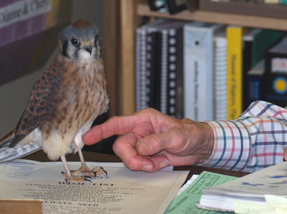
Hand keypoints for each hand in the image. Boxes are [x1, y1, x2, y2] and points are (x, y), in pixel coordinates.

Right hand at [82, 108, 213, 171]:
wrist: (198, 146)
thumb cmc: (189, 133)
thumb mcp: (176, 135)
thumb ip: (157, 140)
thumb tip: (141, 147)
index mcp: (144, 120)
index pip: (118, 124)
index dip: (101, 130)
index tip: (88, 138)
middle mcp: (139, 131)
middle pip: (121, 146)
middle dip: (131, 158)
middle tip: (146, 164)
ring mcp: (141, 144)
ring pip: (129, 157)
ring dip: (141, 164)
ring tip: (157, 163)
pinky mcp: (145, 155)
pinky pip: (138, 164)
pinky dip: (148, 167)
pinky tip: (159, 163)